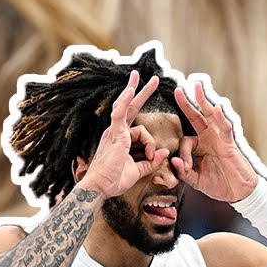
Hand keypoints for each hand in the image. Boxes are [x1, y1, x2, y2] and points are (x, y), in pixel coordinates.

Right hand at [79, 70, 168, 197]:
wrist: (100, 188)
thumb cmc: (114, 180)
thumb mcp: (138, 170)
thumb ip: (152, 161)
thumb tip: (165, 151)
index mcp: (121, 140)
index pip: (137, 128)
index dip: (149, 137)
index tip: (153, 154)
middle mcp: (116, 132)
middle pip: (131, 108)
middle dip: (142, 93)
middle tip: (153, 79)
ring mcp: (114, 132)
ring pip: (130, 110)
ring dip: (139, 93)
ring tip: (149, 79)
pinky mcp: (114, 134)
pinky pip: (120, 114)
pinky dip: (125, 101)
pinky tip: (131, 89)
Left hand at [171, 80, 258, 201]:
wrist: (239, 193)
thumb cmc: (220, 185)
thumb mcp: (196, 180)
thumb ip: (183, 171)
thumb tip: (173, 160)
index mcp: (202, 146)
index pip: (186, 140)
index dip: (182, 152)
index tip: (183, 166)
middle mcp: (211, 139)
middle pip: (198, 117)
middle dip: (188, 104)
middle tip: (178, 89)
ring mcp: (220, 139)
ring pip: (211, 116)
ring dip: (203, 101)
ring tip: (196, 87)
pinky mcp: (229, 144)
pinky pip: (224, 128)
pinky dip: (220, 118)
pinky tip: (214, 108)